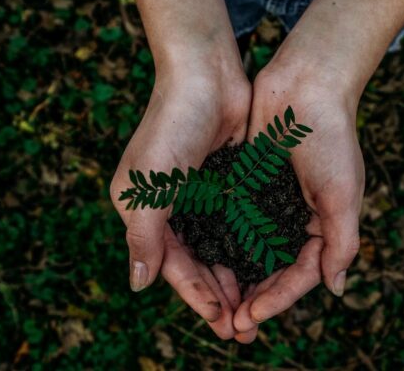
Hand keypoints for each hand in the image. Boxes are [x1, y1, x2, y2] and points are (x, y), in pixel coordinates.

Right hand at [110, 61, 250, 338]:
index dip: (195, 295)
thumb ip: (143, 236)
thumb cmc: (171, 126)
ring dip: (235, 276)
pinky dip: (248, 247)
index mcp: (145, 211)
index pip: (172, 265)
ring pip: (219, 248)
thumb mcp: (148, 185)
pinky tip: (265, 267)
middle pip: (197, 262)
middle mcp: (172, 207)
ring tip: (256, 306)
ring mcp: (201, 195)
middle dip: (218, 295)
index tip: (221, 321)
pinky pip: (237, 224)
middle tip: (243, 327)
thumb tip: (138, 285)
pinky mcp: (226, 182)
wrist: (206, 75)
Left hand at [232, 64, 364, 342]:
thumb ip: (342, 241)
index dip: (278, 299)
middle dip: (254, 297)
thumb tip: (336, 288)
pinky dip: (222, 241)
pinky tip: (204, 259)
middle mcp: (294, 218)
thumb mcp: (344, 193)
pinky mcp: (247, 184)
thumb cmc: (331, 138)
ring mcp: (269, 202)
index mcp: (322, 225)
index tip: (252, 316)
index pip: (300, 274)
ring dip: (235, 277)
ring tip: (215, 303)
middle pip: (273, 269)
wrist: (306, 85)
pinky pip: (234, 220)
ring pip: (250, 250)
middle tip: (231, 324)